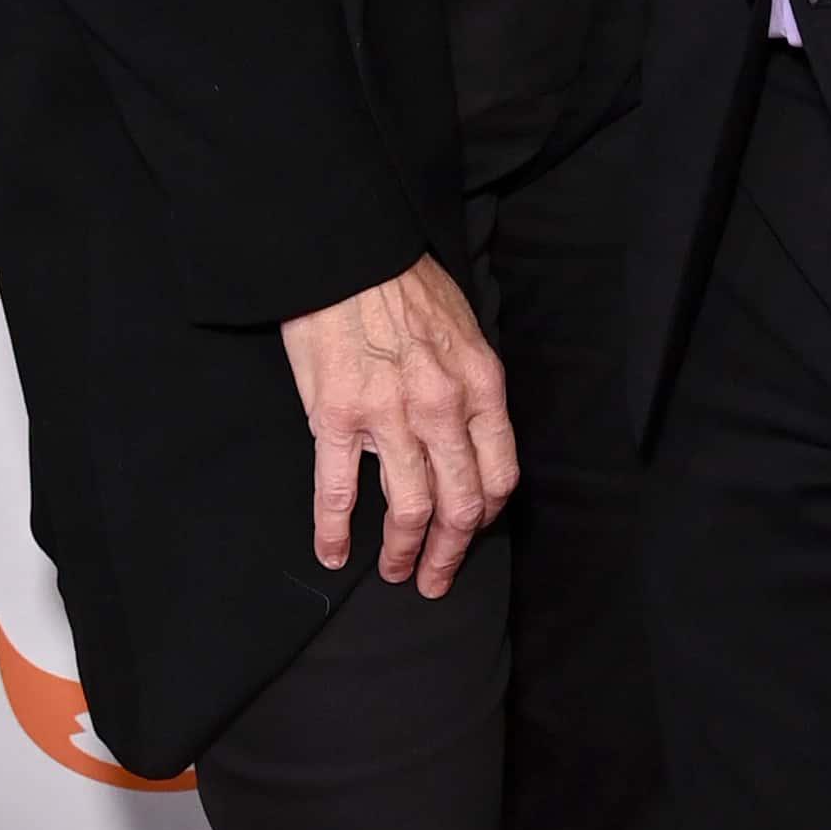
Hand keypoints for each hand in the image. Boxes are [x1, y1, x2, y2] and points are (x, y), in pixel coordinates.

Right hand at [279, 258, 517, 593]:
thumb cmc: (404, 283)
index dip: (487, 515)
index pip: (498, 474)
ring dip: (403, 551)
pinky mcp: (336, 418)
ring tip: (395, 571)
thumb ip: (471, 386)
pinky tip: (332, 554)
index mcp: (480, 386)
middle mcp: (442, 408)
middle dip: (449, 552)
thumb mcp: (464, 329)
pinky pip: (337, 491)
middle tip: (434, 577)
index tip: (472, 531)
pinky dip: (334, 532)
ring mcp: (389, 417)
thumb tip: (471, 434)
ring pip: (408, 509)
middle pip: (459, 505)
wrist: (348, 252)